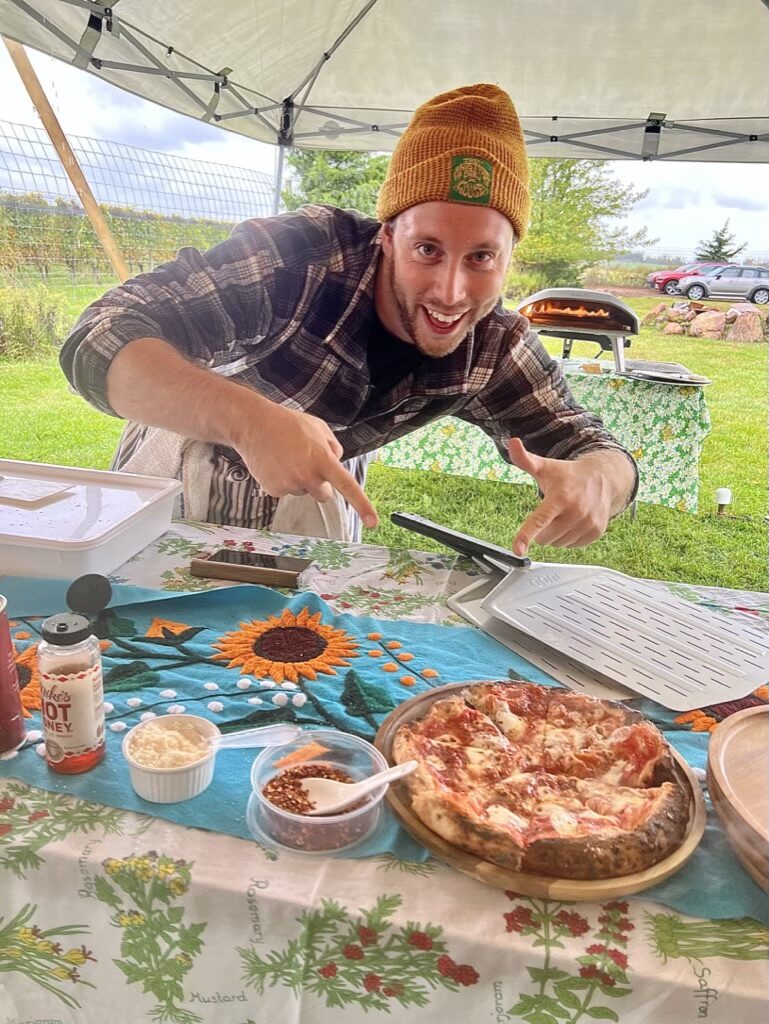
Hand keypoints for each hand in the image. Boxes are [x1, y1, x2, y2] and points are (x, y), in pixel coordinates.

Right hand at [234, 399, 377, 527]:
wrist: (252, 424)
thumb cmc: (287, 423)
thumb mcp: (319, 427)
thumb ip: (333, 447)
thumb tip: (337, 462)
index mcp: (323, 459)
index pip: (347, 486)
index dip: (362, 505)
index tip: (372, 522)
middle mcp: (307, 475)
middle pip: (324, 496)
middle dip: (319, 484)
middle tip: (305, 464)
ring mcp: (290, 484)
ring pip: (303, 492)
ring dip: (298, 480)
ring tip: (286, 458)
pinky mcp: (274, 490)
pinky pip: (286, 492)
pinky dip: (282, 481)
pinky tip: (275, 464)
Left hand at [508, 438, 632, 555]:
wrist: (602, 477)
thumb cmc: (568, 475)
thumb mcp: (545, 467)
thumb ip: (525, 460)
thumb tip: (511, 443)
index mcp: (559, 497)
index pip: (540, 520)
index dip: (526, 536)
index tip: (517, 549)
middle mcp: (576, 512)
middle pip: (545, 538)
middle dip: (543, 529)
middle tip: (551, 512)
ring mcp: (588, 523)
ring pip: (558, 544)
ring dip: (556, 534)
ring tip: (564, 515)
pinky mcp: (596, 532)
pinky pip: (572, 546)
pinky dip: (569, 537)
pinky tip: (574, 521)